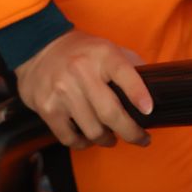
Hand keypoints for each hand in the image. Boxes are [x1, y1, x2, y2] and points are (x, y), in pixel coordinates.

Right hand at [14, 30, 152, 149]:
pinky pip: (70, 137)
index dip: (139, 94)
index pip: (125, 74)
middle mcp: (81, 71)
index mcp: (102, 55)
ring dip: (107, 139)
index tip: (149, 111)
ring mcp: (62, 91)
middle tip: (140, 139)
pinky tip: (88, 139)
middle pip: (111, 113)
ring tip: (111, 138)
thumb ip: (131, 65)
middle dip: (131, 132)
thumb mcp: (108, 48)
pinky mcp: (47, 108)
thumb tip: (155, 88)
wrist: (37, 48)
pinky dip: (83, 143)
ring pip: (93, 130)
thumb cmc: (81, 52)